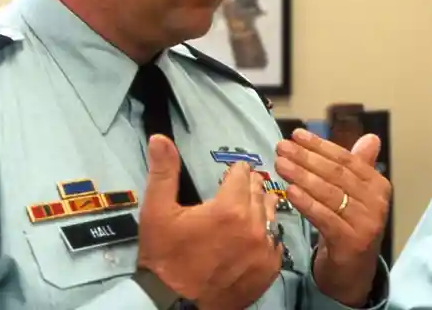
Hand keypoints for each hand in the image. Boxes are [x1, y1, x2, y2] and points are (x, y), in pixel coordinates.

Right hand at [137, 134, 281, 309]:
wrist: (173, 304)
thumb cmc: (164, 257)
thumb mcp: (156, 211)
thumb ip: (163, 171)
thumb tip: (160, 138)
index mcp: (229, 208)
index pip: (242, 175)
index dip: (235, 172)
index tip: (232, 174)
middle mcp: (253, 226)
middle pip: (259, 193)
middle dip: (249, 187)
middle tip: (240, 188)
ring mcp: (264, 249)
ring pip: (270, 215)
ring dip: (261, 208)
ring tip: (248, 209)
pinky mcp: (269, 269)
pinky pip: (275, 242)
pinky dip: (266, 236)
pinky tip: (254, 236)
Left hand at [275, 129, 391, 305]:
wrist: (352, 273)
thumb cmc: (348, 228)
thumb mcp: (354, 196)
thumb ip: (358, 167)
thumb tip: (370, 137)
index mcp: (378, 185)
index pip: (346, 160)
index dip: (320, 146)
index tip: (296, 135)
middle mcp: (377, 202)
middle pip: (336, 174)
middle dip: (306, 158)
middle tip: (281, 147)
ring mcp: (366, 222)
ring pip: (329, 193)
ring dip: (301, 176)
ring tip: (280, 164)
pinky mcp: (351, 241)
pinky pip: (324, 217)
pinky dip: (306, 203)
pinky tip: (289, 191)